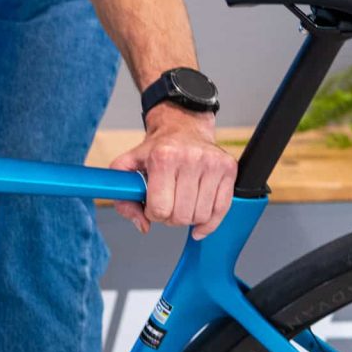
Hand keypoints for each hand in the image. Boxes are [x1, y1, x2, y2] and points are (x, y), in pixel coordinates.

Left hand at [108, 107, 235, 238]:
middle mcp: (190, 158)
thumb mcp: (128, 166)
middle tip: (168, 205)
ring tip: (182, 204)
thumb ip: (123, 197)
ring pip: (201, 215)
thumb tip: (143, 225)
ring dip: (189, 219)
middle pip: (181, 216)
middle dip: (170, 218)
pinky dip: (210, 222)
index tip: (153, 205)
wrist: (183, 127)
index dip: (153, 214)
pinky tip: (200, 221)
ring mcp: (212, 163)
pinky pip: (222, 209)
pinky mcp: (228, 168)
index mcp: (163, 157)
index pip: (160, 208)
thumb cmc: (156, 150)